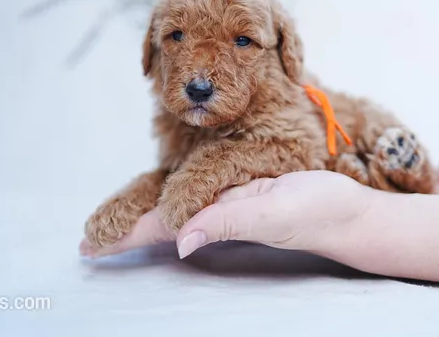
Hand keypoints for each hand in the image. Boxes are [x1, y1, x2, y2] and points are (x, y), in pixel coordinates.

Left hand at [78, 169, 373, 258]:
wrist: (350, 210)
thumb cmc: (318, 212)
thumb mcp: (274, 212)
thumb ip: (229, 223)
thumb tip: (181, 241)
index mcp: (219, 220)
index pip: (161, 229)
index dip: (124, 236)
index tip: (88, 248)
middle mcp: (219, 215)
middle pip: (162, 222)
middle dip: (126, 229)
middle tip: (89, 241)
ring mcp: (232, 203)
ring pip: (178, 208)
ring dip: (146, 216)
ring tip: (116, 223)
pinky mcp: (246, 190)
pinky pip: (202, 191)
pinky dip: (177, 195)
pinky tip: (169, 196)